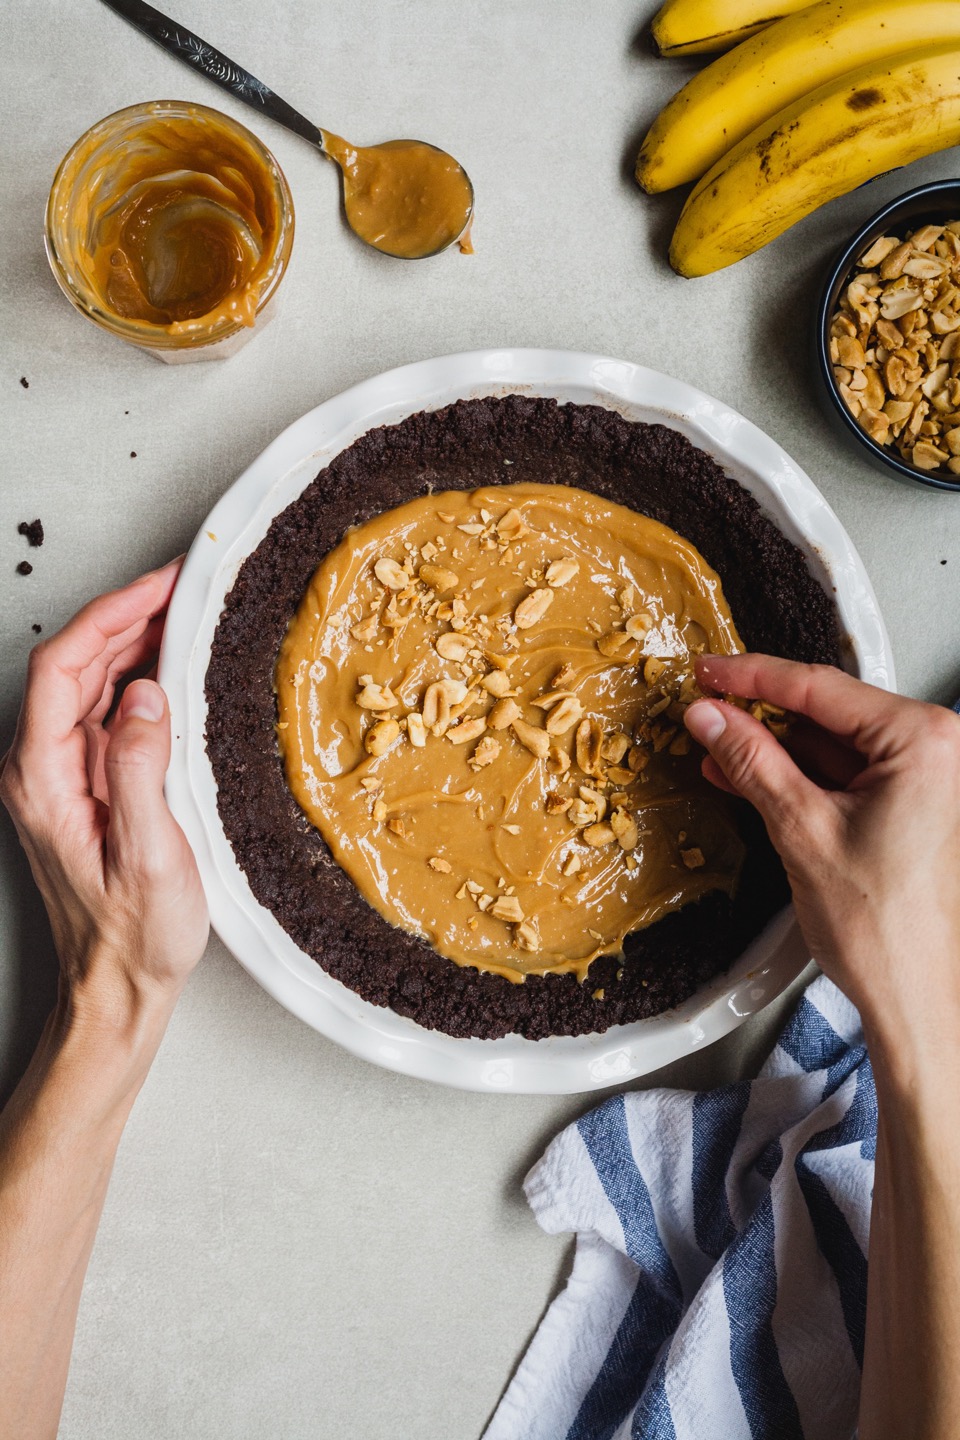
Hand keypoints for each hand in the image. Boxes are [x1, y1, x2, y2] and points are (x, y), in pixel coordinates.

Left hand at [0, 561, 208, 1027]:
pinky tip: (169, 670)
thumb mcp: (149, 857)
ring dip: (131, 643)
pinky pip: (101, 714)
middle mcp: (39, 771)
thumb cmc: (133, 937)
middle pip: (71, 666)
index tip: (159, 587)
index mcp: (41, 779)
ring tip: (183, 615)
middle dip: (125, 616)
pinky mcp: (83, 787)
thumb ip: (140, 770)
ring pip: (86, 684)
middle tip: (183, 588)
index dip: (109, 616)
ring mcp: (58, 778)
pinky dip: (136, 679)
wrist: (117, 988)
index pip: (62, 668)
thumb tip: (144, 695)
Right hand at [683, 654, 959, 1051]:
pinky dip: (792, 775)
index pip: (821, 688)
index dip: (752, 676)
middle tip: (704, 705)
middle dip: (759, 714)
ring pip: (829, 744)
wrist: (914, 998)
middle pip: (826, 713)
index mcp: (923, 742)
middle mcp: (934, 751)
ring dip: (769, 748)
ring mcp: (922, 779)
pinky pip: (840, 775)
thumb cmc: (885, 929)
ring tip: (713, 744)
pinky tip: (744, 772)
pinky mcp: (906, 806)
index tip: (708, 670)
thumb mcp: (801, 829)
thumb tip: (711, 716)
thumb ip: (751, 760)